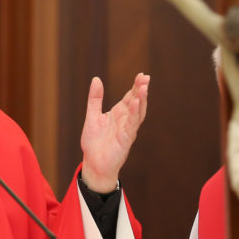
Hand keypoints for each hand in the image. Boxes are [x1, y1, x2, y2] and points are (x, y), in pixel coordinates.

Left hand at [79, 73, 149, 192]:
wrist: (93, 163)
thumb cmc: (94, 142)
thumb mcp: (92, 116)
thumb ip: (95, 98)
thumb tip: (96, 79)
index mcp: (119, 114)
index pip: (130, 97)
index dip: (136, 86)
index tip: (141, 74)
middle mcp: (125, 120)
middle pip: (136, 102)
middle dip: (141, 90)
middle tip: (146, 77)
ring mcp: (127, 130)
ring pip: (137, 112)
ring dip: (141, 100)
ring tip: (144, 87)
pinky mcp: (125, 140)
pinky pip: (131, 125)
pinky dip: (134, 114)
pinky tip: (135, 103)